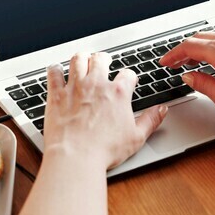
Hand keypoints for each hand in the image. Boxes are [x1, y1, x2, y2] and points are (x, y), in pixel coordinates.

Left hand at [43, 52, 167, 170]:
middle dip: (104, 59)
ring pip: (78, 59)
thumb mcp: (136, 137)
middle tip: (104, 61)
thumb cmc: (105, 150)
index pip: (128, 74)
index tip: (128, 80)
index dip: (129, 76)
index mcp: (118, 93)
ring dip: (81, 57)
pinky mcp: (57, 95)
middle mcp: (97, 84)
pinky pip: (53, 73)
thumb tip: (161, 110)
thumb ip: (151, 120)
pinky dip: (55, 70)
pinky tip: (56, 70)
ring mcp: (75, 87)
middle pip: (101, 59)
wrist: (76, 156)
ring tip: (82, 59)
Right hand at [159, 32, 214, 120]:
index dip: (173, 54)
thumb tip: (188, 76)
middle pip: (199, 38)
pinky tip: (213, 59)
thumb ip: (203, 84)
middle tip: (174, 63)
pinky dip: (213, 46)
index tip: (164, 62)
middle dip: (183, 50)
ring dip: (198, 47)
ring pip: (213, 37)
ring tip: (190, 62)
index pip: (189, 46)